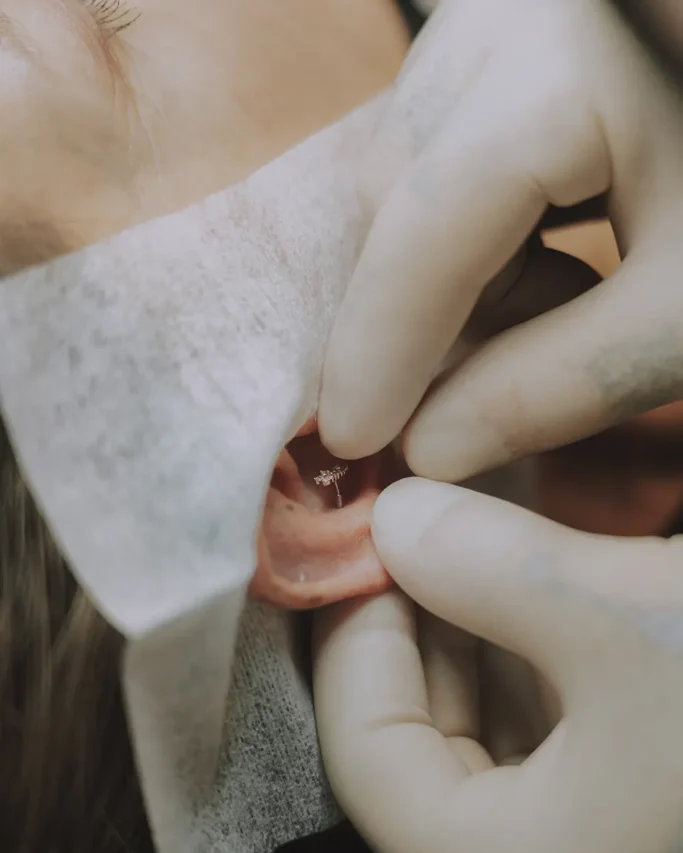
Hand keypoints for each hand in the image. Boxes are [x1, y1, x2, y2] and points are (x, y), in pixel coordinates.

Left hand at [313, 476, 682, 852]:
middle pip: (424, 757)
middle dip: (420, 631)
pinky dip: (544, 682)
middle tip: (414, 533)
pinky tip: (548, 601)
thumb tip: (393, 523)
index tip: (365, 541)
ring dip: (481, 651)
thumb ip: (486, 566)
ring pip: (495, 760)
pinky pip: (562, 769)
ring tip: (472, 548)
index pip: (366, 751)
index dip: (356, 630)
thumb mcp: (629, 614)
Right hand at [319, 0, 682, 480]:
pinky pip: (437, 158)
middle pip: (400, 196)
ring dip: (455, 278)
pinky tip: (543, 264)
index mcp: (573, 57)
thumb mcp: (682, 315)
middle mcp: (514, 15)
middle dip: (428, 312)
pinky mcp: (504, 46)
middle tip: (508, 378)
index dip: (379, 343)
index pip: (430, 220)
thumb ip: (560, 384)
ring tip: (562, 302)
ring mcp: (501, 17)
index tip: (351, 439)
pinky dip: (473, 238)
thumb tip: (426, 450)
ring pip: (409, 180)